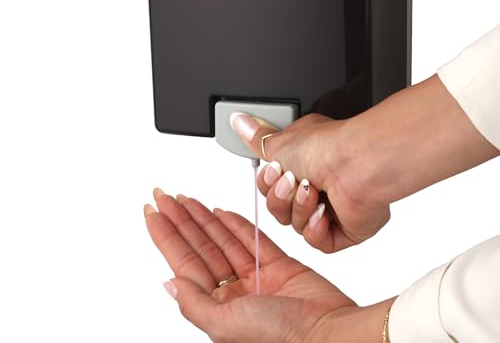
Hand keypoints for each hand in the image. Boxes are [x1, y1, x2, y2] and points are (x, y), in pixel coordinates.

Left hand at [144, 189, 392, 342]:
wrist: (331, 332)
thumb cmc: (283, 337)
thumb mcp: (226, 324)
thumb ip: (195, 303)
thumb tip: (168, 284)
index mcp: (217, 307)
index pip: (183, 262)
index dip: (166, 234)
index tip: (153, 211)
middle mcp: (233, 291)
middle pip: (200, 246)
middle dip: (181, 219)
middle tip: (165, 196)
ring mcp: (255, 276)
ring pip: (222, 239)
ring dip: (203, 217)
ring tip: (186, 199)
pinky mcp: (278, 265)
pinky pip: (251, 238)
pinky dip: (236, 223)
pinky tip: (220, 211)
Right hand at [230, 75, 498, 253]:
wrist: (358, 164)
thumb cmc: (327, 147)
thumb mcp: (280, 142)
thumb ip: (257, 138)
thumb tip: (240, 121)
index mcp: (302, 161)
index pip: (272, 184)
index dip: (267, 183)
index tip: (272, 172)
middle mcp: (317, 182)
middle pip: (280, 208)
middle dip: (280, 198)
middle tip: (291, 180)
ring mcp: (332, 206)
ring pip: (295, 224)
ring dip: (299, 209)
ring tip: (312, 192)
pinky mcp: (345, 228)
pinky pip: (318, 241)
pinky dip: (316, 228)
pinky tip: (323, 211)